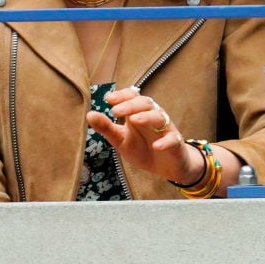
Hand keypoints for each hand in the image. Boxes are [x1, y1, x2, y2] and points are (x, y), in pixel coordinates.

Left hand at [88, 87, 203, 184]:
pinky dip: (165, 142)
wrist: (165, 167)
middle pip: (146, 104)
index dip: (122, 96)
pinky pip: (172, 139)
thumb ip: (107, 128)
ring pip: (159, 117)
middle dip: (131, 105)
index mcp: (139, 113)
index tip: (108, 99)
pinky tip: (156, 146)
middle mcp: (153, 116)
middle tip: (116, 111)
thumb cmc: (142, 149)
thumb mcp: (121, 140)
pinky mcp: (176, 143)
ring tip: (134, 120)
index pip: (133, 97)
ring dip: (147, 117)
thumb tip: (89, 114)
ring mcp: (166, 129)